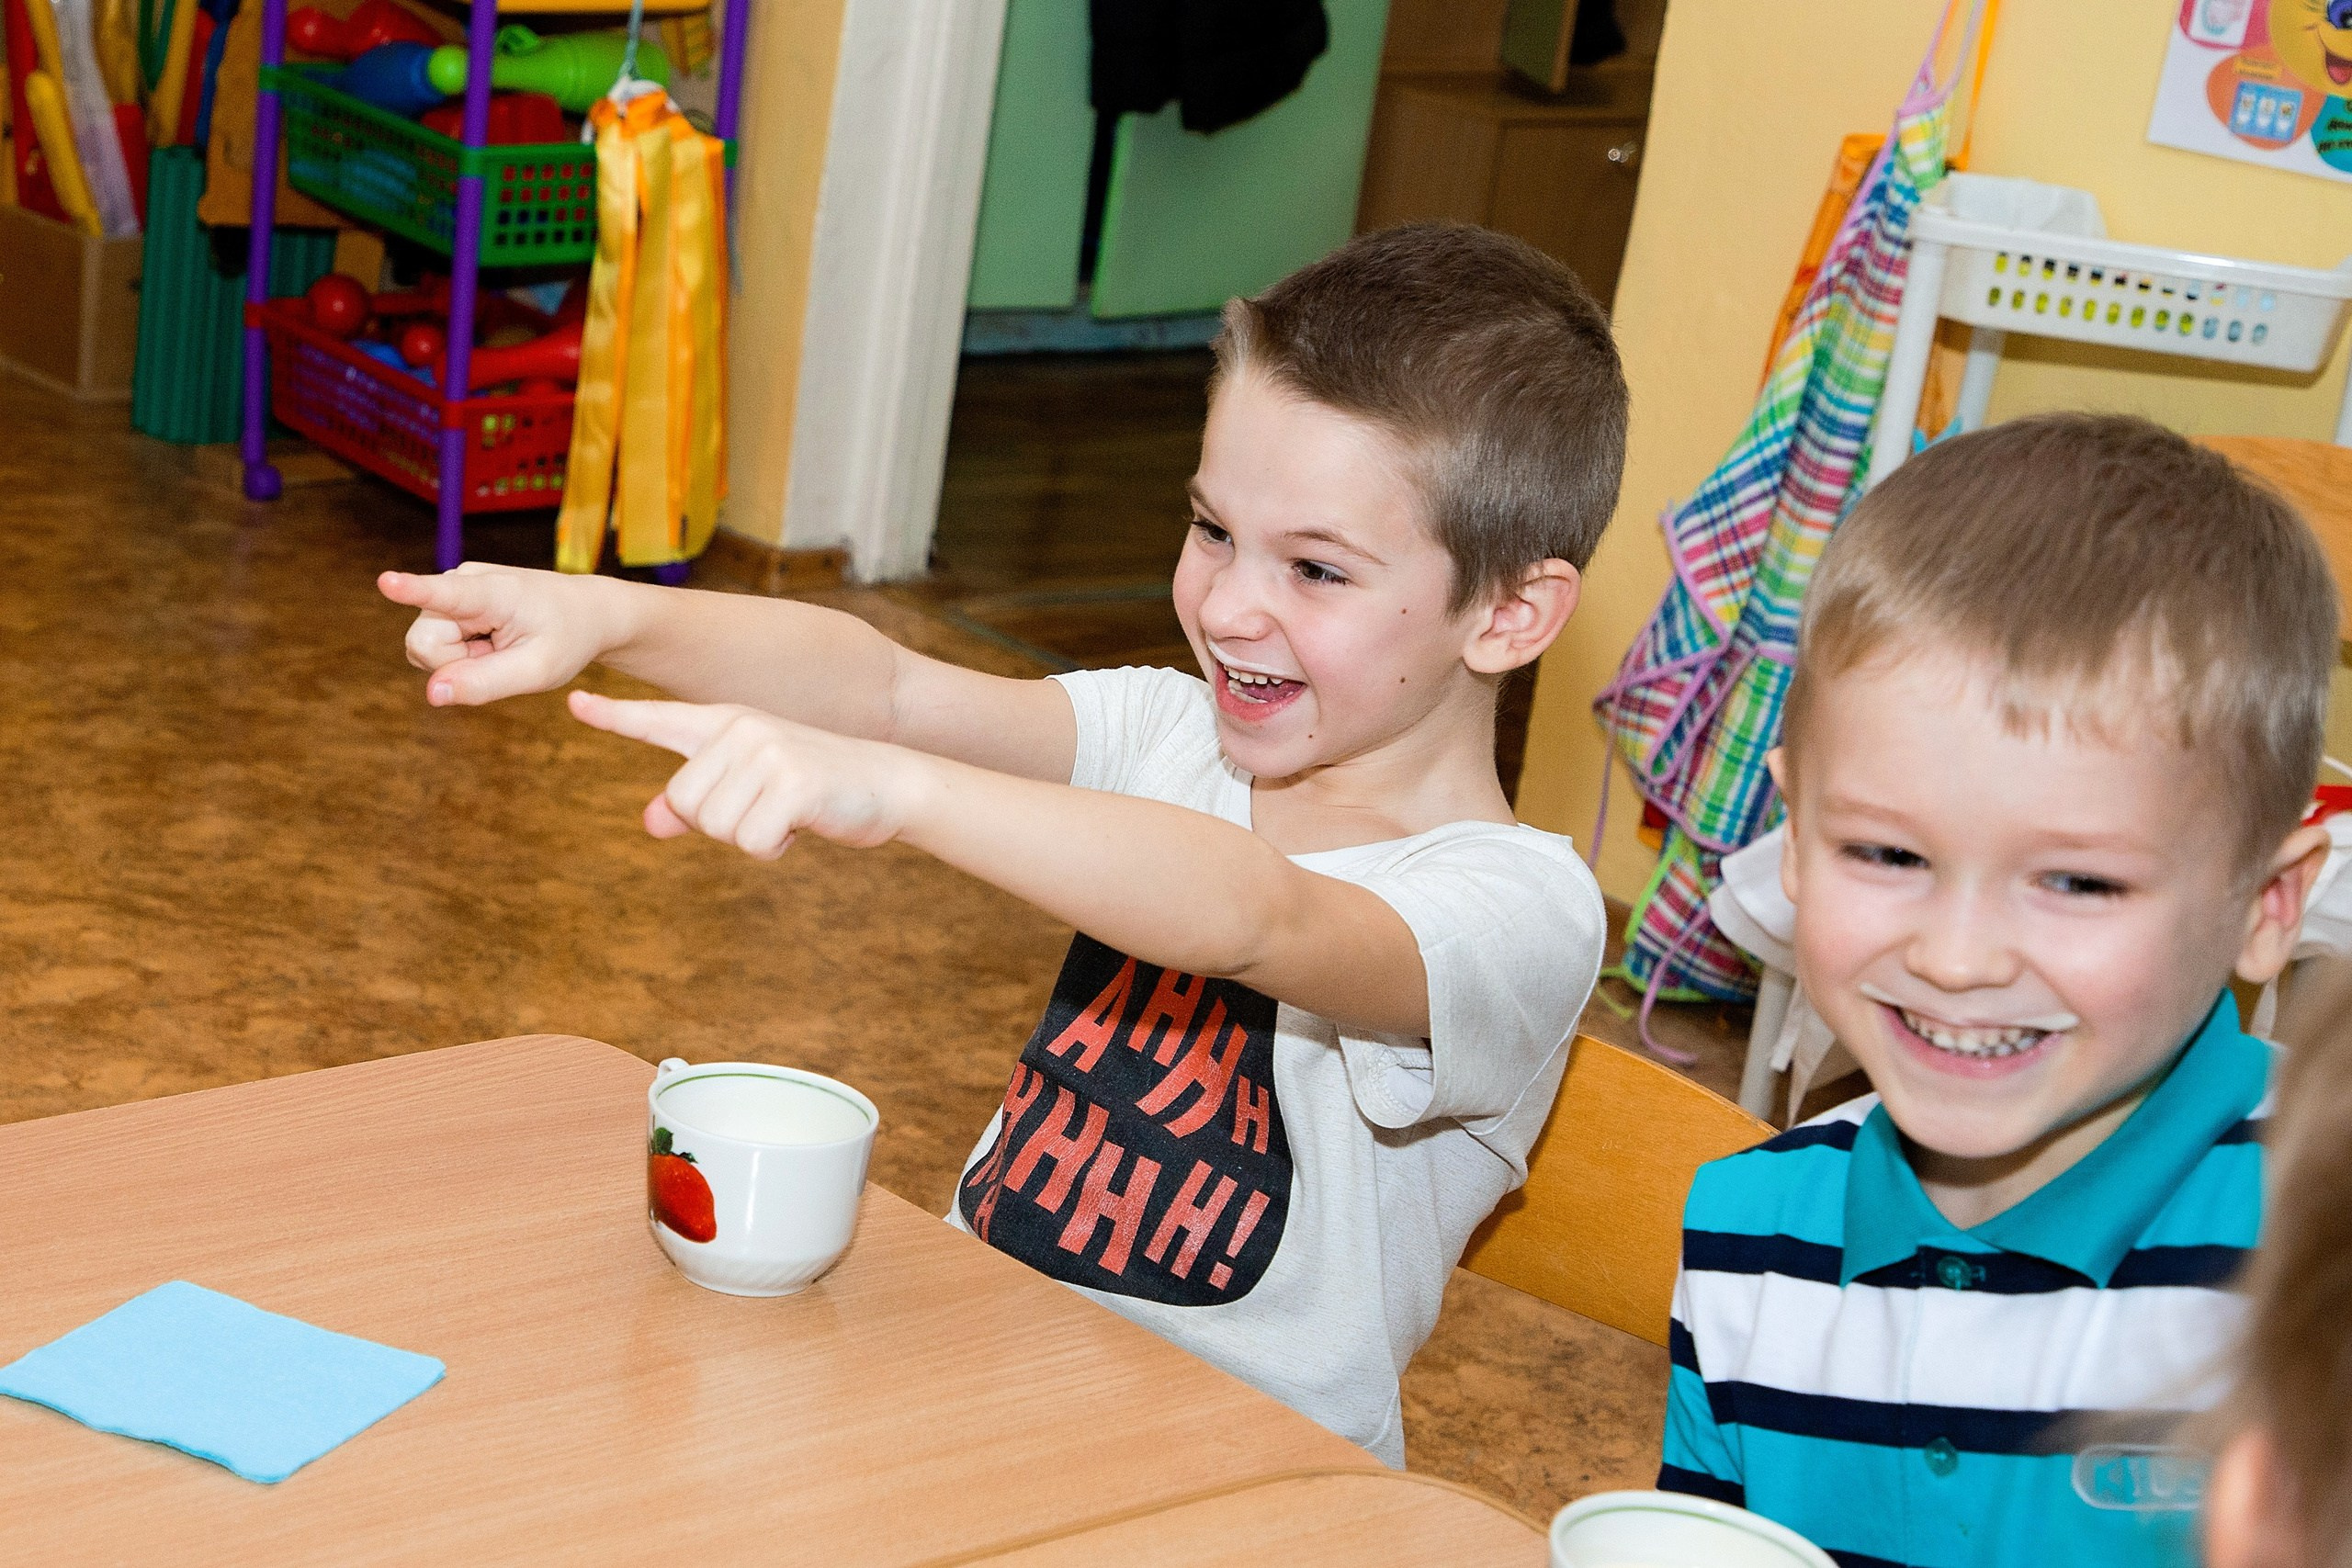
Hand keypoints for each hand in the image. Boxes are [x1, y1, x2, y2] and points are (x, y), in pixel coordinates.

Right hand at [378, 563, 619, 705]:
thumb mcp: (539, 671)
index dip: (411, 589)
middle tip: (501, 655)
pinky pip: (434, 644)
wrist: (584, 612)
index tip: (385, 581)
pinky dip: (462, 654)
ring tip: (499, 646)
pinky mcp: (447, 601)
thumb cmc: (566, 639)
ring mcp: (452, 588)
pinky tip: (490, 642)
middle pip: (425, 644)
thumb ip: (486, 684)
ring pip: (426, 647)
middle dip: (457, 665)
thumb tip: (433, 694)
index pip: (445, 593)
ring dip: (462, 660)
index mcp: (494, 592)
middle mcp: (462, 581)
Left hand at [568, 691, 915, 858]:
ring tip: (788, 813)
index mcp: (726, 724)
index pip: (659, 720)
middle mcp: (740, 729)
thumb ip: (699, 804)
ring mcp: (766, 750)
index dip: (614, 717)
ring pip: (716, 826)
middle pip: (685, 803)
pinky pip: (751, 841)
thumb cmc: (818, 790)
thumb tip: (650, 821)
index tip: (574, 705)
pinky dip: (775, 847)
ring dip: (752, 836)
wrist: (890, 783)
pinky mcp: (792, 780)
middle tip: (765, 811)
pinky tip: (803, 824)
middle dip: (721, 824)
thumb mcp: (754, 792)